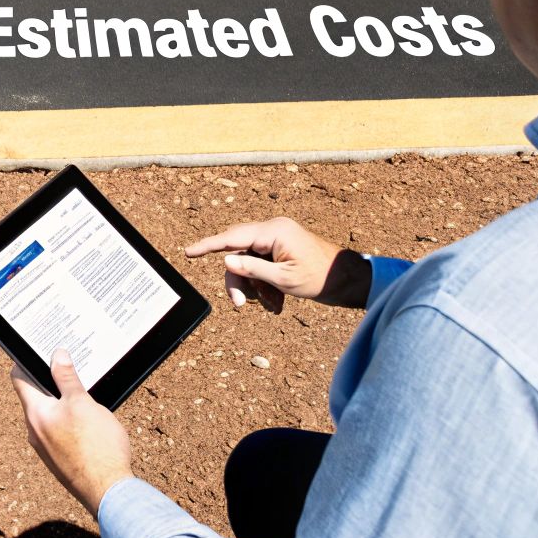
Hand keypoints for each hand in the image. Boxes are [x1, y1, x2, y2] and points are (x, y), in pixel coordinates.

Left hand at [10, 349, 132, 514]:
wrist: (108, 491)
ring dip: (62, 403)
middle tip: (68, 367)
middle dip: (50, 382)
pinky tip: (88, 422)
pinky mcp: (59, 459)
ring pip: (50, 416)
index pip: (20, 379)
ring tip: (83, 393)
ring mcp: (46, 447)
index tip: (37, 351)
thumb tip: (57, 355)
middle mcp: (35, 431)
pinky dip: (69, 422)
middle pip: (35, 397)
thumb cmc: (96, 446)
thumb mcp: (82, 403)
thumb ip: (67, 378)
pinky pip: (58, 433)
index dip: (26, 362)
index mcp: (35, 413)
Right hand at [184, 217, 370, 310]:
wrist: (348, 280)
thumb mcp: (283, 279)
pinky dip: (264, 285)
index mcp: (273, 231)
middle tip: (240, 305)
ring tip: (272, 306)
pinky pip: (261, 266)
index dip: (208, 246)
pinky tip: (276, 303)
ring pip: (248, 263)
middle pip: (238, 253)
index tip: (188, 252)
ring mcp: (277, 240)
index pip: (232, 237)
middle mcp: (272, 231)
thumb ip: (252, 269)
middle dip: (239, 281)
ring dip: (255, 287)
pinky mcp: (280, 250)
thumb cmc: (320, 278)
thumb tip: (226, 260)